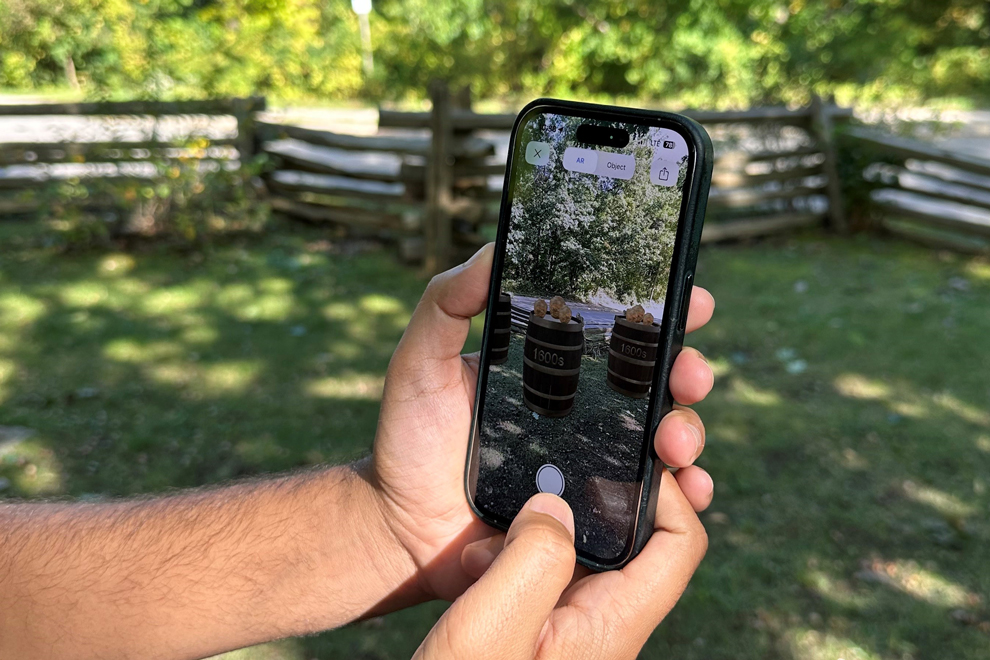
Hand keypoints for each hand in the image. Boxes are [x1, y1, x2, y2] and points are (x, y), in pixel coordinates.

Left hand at [369, 244, 714, 602]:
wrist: (403, 528)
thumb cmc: (410, 440)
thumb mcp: (420, 361)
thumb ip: (445, 304)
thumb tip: (494, 249)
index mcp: (552, 367)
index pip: (618, 332)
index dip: (663, 313)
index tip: (693, 301)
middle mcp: (583, 409)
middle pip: (657, 382)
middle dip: (688, 372)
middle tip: (688, 376)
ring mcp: (593, 461)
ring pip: (666, 438)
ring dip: (689, 431)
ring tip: (675, 442)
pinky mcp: (595, 512)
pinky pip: (654, 502)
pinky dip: (683, 494)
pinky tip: (687, 490)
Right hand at [416, 489, 704, 658]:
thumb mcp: (493, 626)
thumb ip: (535, 559)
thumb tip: (556, 505)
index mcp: (612, 624)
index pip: (680, 543)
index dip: (667, 492)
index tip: (620, 458)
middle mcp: (603, 622)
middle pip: (633, 538)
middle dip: (589, 501)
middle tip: (540, 481)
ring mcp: (572, 624)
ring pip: (579, 548)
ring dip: (538, 527)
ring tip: (489, 538)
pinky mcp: (541, 625)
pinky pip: (545, 566)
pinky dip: (516, 548)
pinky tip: (476, 562)